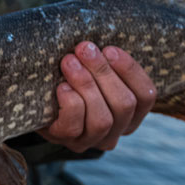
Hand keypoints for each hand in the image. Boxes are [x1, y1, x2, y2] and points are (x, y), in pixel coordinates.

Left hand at [38, 42, 155, 151]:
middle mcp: (117, 130)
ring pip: (102, 119)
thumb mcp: (94, 70)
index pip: (146, 96)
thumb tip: (99, 43)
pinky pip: (74, 125)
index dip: (130, 71)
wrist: (38, 101)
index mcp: (132, 113)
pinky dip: (70, 103)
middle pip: (124, 104)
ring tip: (69, 62)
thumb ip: (105, 60)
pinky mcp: (68, 141)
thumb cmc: (72, 78)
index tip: (109, 49)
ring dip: (86, 85)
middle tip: (85, 49)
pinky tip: (61, 87)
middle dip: (104, 72)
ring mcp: (93, 140)